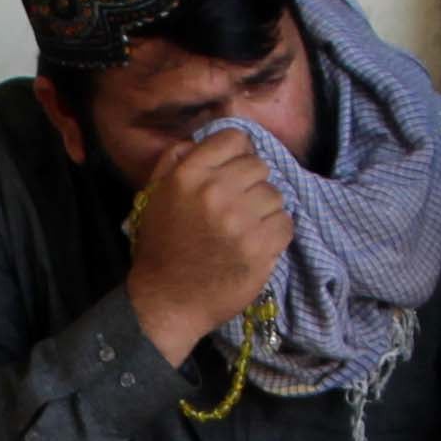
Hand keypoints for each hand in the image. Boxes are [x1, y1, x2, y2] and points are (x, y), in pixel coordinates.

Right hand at [123, 126, 294, 364]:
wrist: (167, 302)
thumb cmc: (161, 248)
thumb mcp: (155, 196)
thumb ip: (173, 161)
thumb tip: (199, 139)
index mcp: (188, 175)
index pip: (234, 138)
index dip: (238, 152)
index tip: (234, 171)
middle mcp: (215, 192)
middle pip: (258, 165)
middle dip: (251, 184)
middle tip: (238, 206)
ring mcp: (240, 220)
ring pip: (275, 194)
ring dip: (264, 210)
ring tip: (246, 227)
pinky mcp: (260, 247)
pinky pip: (286, 223)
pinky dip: (275, 233)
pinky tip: (256, 243)